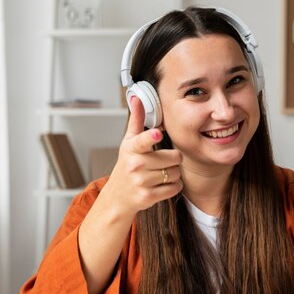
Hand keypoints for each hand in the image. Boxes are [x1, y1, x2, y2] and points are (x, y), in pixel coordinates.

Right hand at [105, 96, 182, 214]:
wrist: (118, 196)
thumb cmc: (126, 165)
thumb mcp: (128, 142)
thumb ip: (136, 120)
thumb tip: (136, 97)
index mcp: (132, 149)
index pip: (142, 140)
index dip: (151, 137)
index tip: (156, 134)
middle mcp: (136, 165)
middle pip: (173, 157)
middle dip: (173, 159)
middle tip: (163, 161)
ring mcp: (142, 182)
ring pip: (176, 173)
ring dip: (174, 173)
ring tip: (161, 173)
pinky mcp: (148, 196)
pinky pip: (175, 188)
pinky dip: (174, 186)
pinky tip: (163, 184)